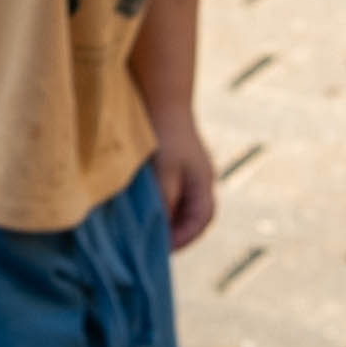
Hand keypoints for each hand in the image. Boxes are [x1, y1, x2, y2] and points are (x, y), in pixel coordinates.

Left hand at [147, 111, 219, 253]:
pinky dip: (161, 204)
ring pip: (182, 204)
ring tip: (145, 228)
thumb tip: (162, 229)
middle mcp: (200, 179)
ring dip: (167, 218)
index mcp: (203, 182)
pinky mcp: (176, 163)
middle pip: (194, 216)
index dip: (183, 238)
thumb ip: (165, 202)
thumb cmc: (164, 134)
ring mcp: (189, 170)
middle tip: (152, 244)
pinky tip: (142, 205)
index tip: (161, 250)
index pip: (201, 221)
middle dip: (175, 232)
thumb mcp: (164, 172)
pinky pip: (172, 192)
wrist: (161, 96)